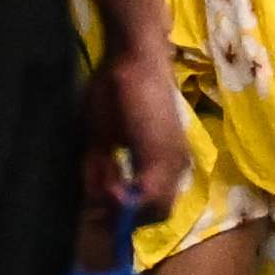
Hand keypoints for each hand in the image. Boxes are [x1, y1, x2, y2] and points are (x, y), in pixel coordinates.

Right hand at [91, 46, 193, 235]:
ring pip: (154, 209)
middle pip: (156, 215)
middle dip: (123, 214)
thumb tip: (96, 205)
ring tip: (102, 177)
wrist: (133, 58)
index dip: (126, 216)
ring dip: (123, 204)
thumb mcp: (101, 141)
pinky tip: (108, 176)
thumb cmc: (115, 92)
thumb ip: (101, 173)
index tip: (99, 210)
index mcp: (166, 164)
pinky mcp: (165, 155)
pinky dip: (124, 195)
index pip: (154, 209)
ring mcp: (175, 162)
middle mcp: (177, 167)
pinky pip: (148, 195)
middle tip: (97, 193)